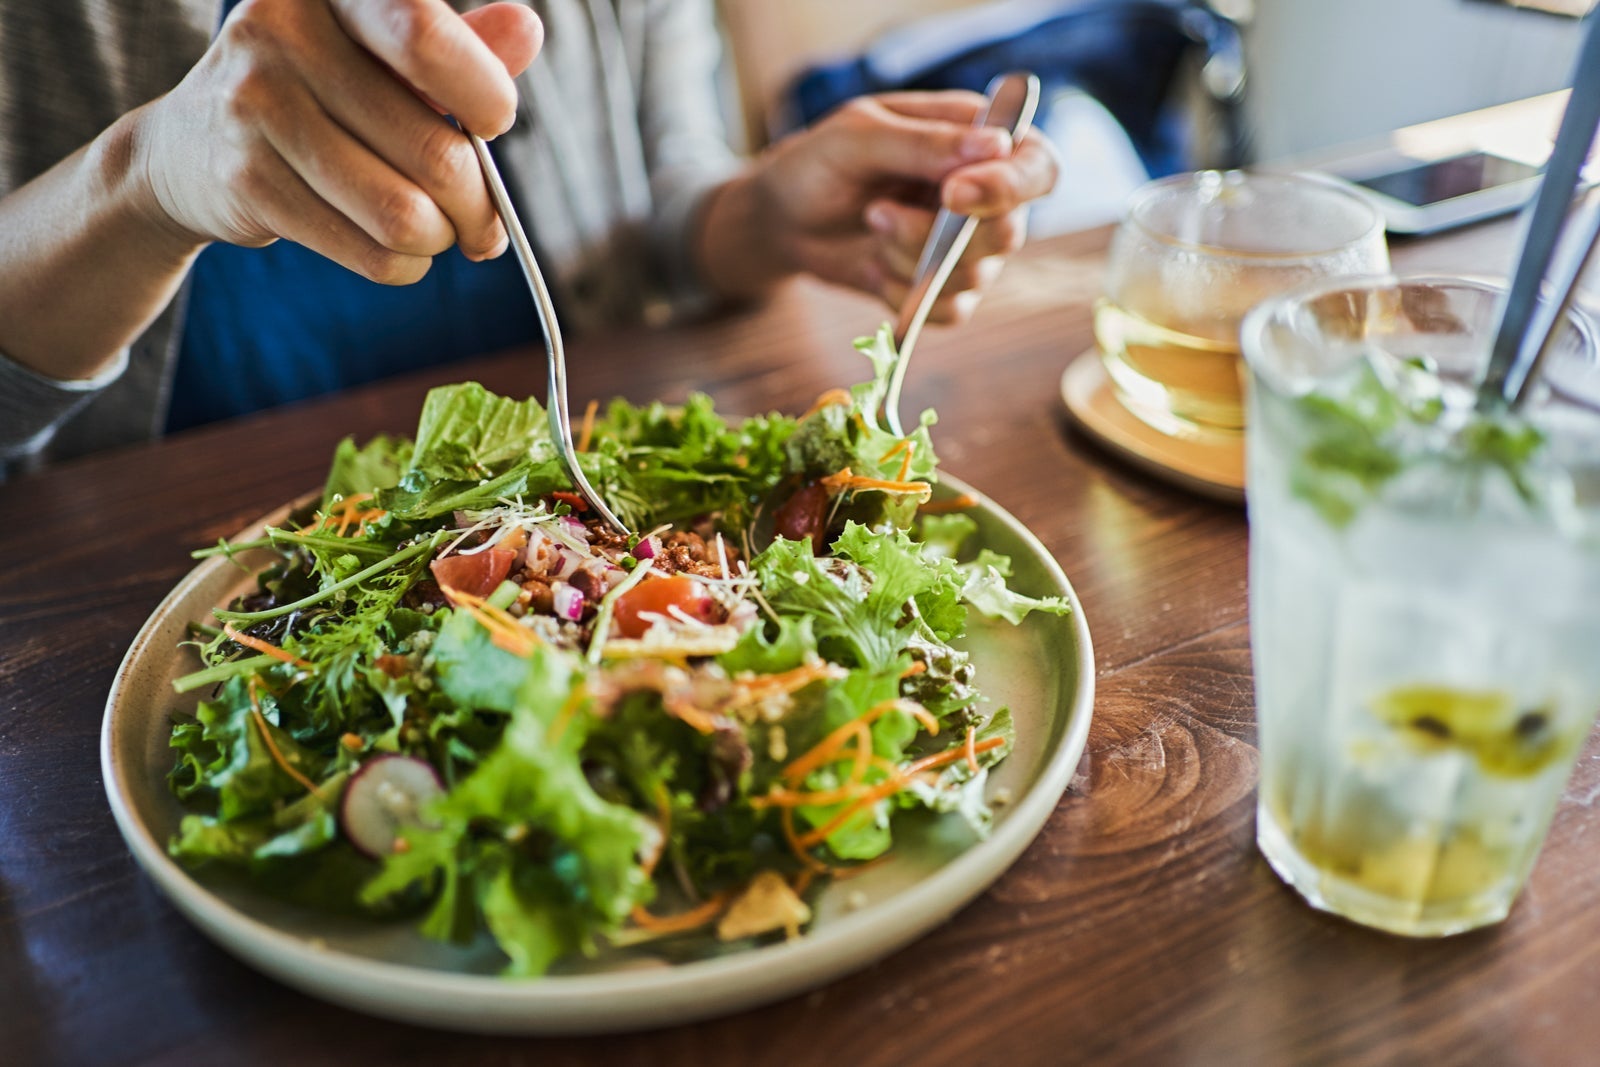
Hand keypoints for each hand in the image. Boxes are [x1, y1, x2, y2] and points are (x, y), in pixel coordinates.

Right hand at [132, 0, 542, 283]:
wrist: (190, 146)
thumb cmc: (316, 93)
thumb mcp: (380, 56)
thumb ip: (455, 48)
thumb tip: (526, 31)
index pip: (427, 38)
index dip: (485, 96)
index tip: (494, 123)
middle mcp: (285, 32)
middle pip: (434, 152)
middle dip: (479, 205)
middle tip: (483, 220)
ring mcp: (257, 105)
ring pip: (404, 215)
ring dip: (442, 240)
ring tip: (438, 233)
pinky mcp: (247, 179)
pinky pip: (369, 251)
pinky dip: (404, 265)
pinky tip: (399, 251)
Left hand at [706, 91, 1058, 322]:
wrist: (785, 218)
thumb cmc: (821, 162)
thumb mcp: (859, 137)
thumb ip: (923, 143)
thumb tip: (995, 145)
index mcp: (981, 141)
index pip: (1037, 168)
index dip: (1010, 187)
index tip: (953, 194)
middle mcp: (988, 196)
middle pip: (1008, 232)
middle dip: (936, 234)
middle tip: (879, 211)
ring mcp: (969, 247)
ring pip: (973, 275)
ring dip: (910, 258)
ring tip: (870, 222)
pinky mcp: (945, 289)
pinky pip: (951, 311)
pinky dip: (906, 296)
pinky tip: (875, 266)